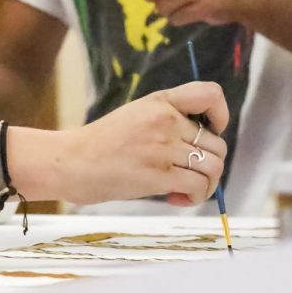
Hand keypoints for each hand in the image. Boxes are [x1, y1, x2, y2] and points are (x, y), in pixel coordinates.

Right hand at [58, 82, 227, 206]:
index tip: (209, 133)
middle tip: (188, 175)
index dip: (221, 116)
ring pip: (213, 167)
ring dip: (206, 185)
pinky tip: (175, 198)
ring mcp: (162, 147)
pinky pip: (198, 186)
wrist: (71, 162)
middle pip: (217, 144)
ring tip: (184, 190)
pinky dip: (195, 197)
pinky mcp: (158, 174)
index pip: (211, 94)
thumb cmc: (101, 144)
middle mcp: (165, 120)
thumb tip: (202, 143)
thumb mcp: (135, 116)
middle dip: (210, 164)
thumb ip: (166, 120)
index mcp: (160, 102)